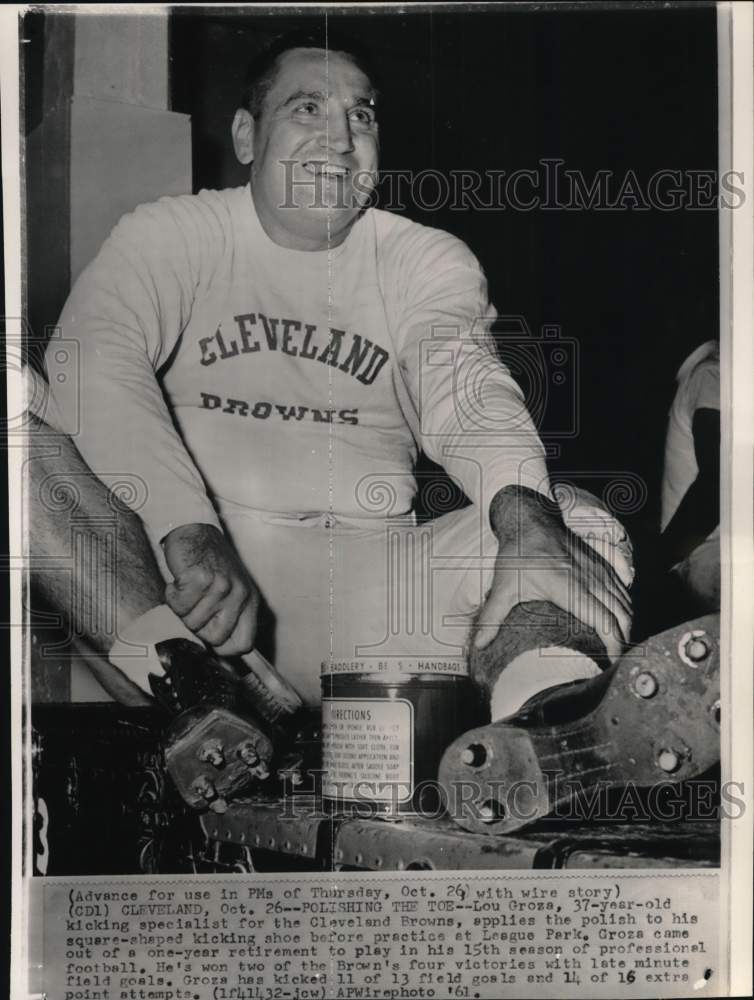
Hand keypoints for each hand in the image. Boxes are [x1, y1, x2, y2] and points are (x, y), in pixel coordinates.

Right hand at [162, 523, 258, 655]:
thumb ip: (229, 617)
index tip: (209, 642)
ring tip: (187, 588)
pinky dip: (172, 595)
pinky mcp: (200, 579)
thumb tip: (222, 650)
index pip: (244, 643)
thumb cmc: (209, 564)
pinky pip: (179, 605)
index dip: (224, 648)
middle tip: (193, 607)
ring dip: (182, 608)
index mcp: (249, 600)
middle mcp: (239, 594)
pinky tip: (179, 581)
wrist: (195, 530)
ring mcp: (221, 586)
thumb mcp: (231, 590)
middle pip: (215, 638)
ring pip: (192, 622)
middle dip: (198, 628)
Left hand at [474, 486, 631, 661]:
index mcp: (570, 588)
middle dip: (624, 642)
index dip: (614, 646)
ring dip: (626, 626)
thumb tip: (478, 645)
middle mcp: (590, 580)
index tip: (611, 665)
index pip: (604, 621)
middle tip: (615, 664)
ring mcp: (599, 571)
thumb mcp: (503, 586)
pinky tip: (619, 623)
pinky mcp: (602, 565)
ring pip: (625, 604)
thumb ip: (493, 617)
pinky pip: (623, 591)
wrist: (531, 519)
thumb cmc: (518, 554)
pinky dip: (625, 609)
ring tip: (618, 648)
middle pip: (622, 616)